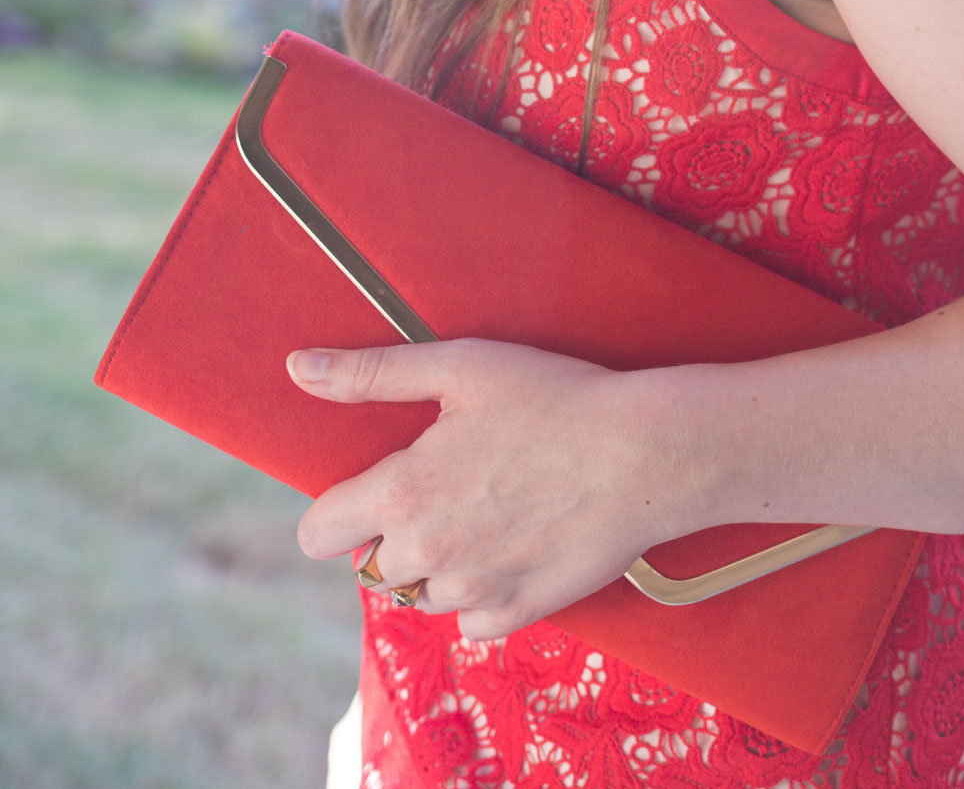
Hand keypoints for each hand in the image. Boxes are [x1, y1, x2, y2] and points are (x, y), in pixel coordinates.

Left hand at [286, 338, 708, 640]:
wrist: (644, 454)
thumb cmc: (553, 398)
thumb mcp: (459, 366)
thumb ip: (370, 374)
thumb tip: (298, 369)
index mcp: (402, 494)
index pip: (317, 533)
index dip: (337, 509)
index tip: (372, 488)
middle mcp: (428, 555)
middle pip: (376, 564)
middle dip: (400, 530)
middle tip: (455, 484)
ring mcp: (474, 592)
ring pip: (425, 592)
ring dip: (443, 562)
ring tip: (492, 509)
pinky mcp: (519, 614)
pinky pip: (474, 619)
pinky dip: (485, 590)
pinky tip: (518, 542)